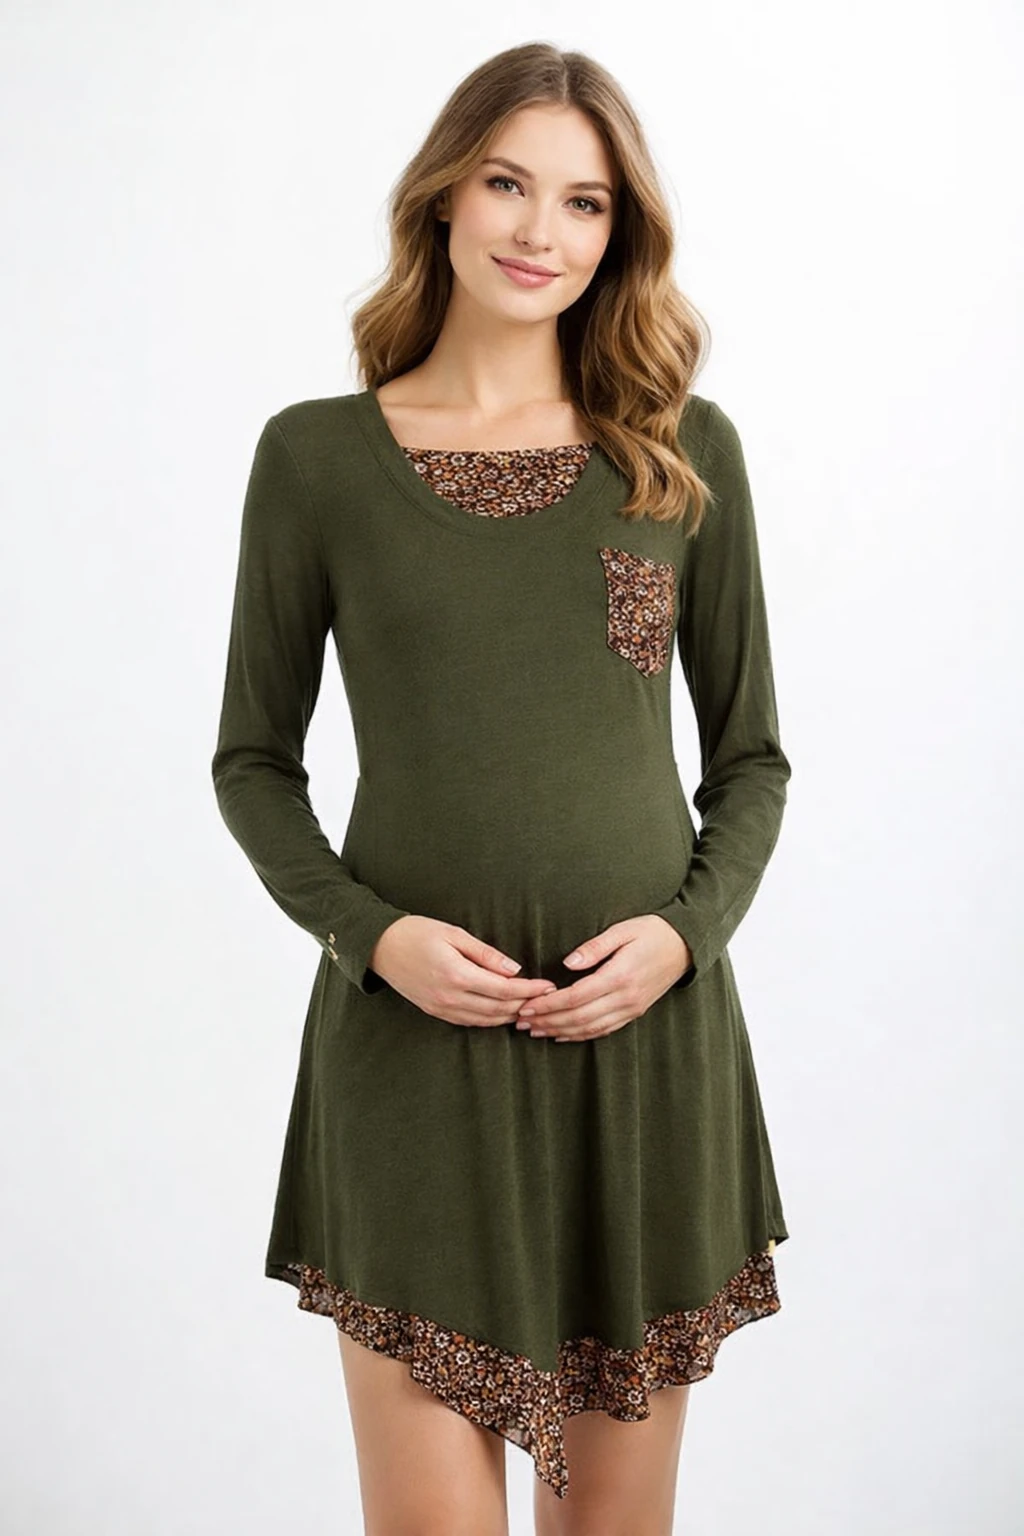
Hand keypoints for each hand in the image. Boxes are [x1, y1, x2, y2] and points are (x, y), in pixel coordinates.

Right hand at [371, 915, 556, 1025]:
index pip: (503, 989)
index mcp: (456, 975)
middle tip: (547, 998)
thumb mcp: (454, 933)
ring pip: (486, 1020)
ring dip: (510, 1015)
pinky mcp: (435, 1012)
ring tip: (531, 1007)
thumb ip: (486, 954)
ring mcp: (441, 1008)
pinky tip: (503, 1012)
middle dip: (526, 1004)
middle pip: (499, 1009)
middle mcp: (449, 997)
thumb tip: (514, 970)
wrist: (380, 947)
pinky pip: (470, 1022)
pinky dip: (491, 1019)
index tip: (548, 986)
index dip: (530, 990)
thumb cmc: (417, 932)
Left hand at [514, 915, 692, 1041]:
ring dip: (559, 1031)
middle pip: (579, 1017)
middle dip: (547, 1021)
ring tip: (534, 1031)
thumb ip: (594, 947)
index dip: (548, 1004)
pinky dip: (581, 1035)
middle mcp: (625, 997)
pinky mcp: (635, 1012)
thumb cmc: (652, 931)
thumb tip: (567, 963)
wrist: (686, 945)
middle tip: (521, 1022)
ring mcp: (631, 1008)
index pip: (576, 997)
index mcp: (619, 976)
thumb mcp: (623, 930)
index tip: (526, 1006)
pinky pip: (604, 1030)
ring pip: (590, 1028)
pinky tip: (562, 1035)